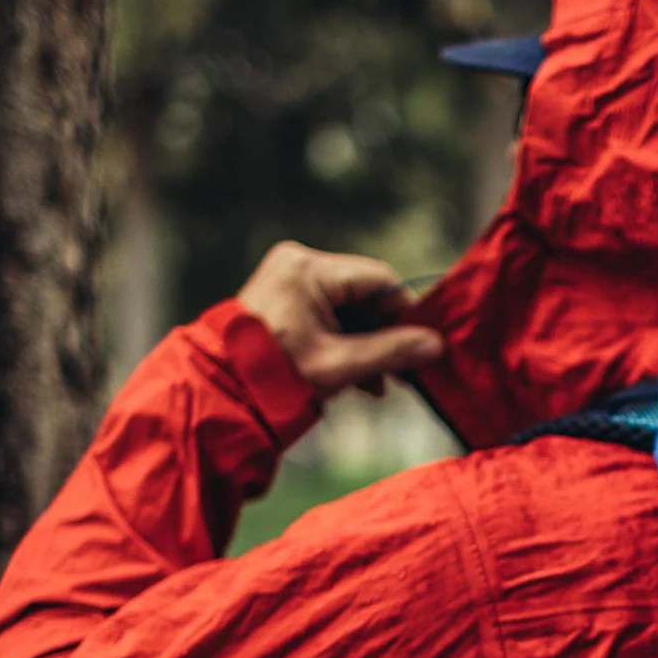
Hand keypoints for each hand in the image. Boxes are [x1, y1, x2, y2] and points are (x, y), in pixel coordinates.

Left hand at [236, 242, 444, 398]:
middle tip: (402, 371)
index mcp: (308, 269)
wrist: (222, 394)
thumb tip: (436, 346)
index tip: (421, 344)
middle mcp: (298, 263)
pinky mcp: (284, 296)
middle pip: (363, 293)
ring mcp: (288, 278)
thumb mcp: (340, 365)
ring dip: (366, 343)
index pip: (378, 279)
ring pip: (348, 307)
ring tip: (378, 384)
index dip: (404, 312)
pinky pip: (328, 313)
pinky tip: (359, 378)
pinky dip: (344, 341)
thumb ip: (392, 352)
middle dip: (383, 334)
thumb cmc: (276, 377)